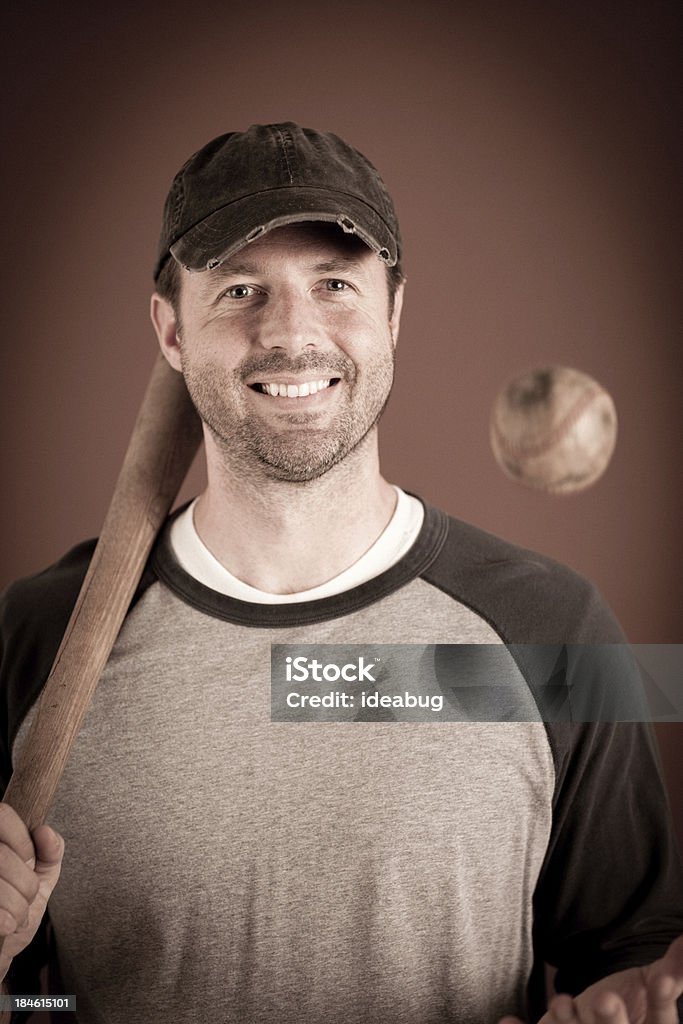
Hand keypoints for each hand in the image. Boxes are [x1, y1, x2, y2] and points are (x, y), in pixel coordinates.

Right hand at [0, 802, 64, 981]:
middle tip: (24, 897)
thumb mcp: (41, 877)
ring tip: (14, 914)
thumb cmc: (16, 909)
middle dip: (26, 883)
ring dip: (17, 906)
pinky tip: (6, 926)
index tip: (29, 862)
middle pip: (4, 855)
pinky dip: (7, 921)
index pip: (3, 816)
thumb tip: (45, 832)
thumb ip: (50, 851)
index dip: (23, 843)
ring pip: (1, 884)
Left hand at [499, 933, 682, 1023]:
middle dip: (610, 1019)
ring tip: (561, 1001)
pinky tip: (508, 1020)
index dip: (660, 1000)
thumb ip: (675, 968)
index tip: (661, 979)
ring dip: (567, 1020)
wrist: (605, 1018)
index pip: (660, 1019)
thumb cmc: (636, 1006)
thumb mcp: (656, 984)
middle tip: (603, 998)